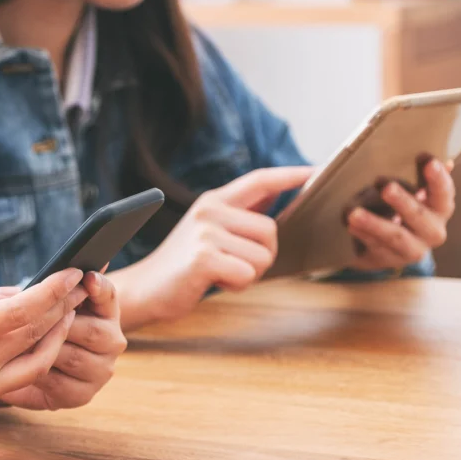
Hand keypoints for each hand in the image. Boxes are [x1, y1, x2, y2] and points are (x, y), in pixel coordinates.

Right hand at [0, 269, 84, 432]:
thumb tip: (16, 293)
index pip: (21, 310)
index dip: (52, 290)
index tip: (71, 273)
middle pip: (34, 337)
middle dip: (61, 310)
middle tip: (78, 290)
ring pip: (35, 367)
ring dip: (54, 340)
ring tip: (63, 318)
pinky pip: (11, 385)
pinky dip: (25, 362)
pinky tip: (29, 344)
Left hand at [2, 271, 125, 409]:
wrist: (32, 365)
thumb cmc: (41, 325)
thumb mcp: (47, 303)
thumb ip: (59, 287)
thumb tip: (79, 268)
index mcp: (107, 313)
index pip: (108, 296)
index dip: (99, 287)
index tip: (86, 278)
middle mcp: (112, 342)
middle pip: (90, 331)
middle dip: (57, 324)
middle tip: (27, 318)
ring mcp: (100, 371)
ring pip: (72, 357)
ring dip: (42, 349)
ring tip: (14, 342)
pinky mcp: (82, 395)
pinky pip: (57, 382)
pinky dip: (35, 373)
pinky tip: (16, 365)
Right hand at [113, 167, 311, 328]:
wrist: (142, 289)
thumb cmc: (181, 265)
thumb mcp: (208, 231)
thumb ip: (239, 214)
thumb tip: (273, 195)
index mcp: (213, 201)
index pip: (259, 181)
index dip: (290, 175)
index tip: (318, 170)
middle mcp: (209, 211)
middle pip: (271, 231)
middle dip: (261, 256)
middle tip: (232, 266)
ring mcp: (206, 233)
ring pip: (263, 256)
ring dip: (249, 274)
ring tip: (220, 274)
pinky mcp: (204, 258)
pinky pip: (247, 274)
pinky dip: (236, 285)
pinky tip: (214, 283)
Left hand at [347, 158, 454, 270]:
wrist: (389, 246)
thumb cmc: (402, 210)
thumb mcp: (413, 192)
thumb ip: (424, 178)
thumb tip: (446, 162)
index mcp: (441, 210)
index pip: (444, 193)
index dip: (438, 178)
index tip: (428, 161)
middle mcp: (433, 232)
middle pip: (419, 215)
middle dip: (402, 201)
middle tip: (386, 187)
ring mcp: (412, 249)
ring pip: (395, 236)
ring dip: (374, 223)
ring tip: (354, 213)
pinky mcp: (390, 259)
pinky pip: (375, 246)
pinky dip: (363, 234)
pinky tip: (351, 225)